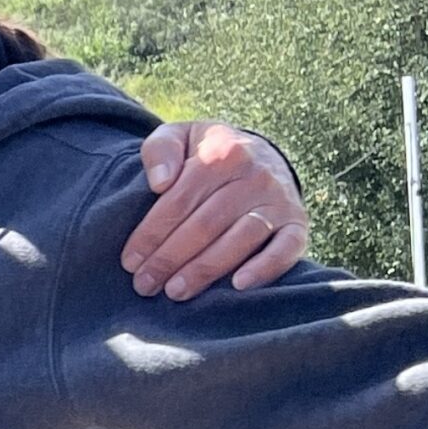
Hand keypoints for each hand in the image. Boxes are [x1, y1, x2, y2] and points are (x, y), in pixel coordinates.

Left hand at [126, 122, 309, 298]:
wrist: (259, 154)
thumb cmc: (205, 153)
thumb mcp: (178, 137)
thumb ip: (160, 150)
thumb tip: (158, 183)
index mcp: (222, 153)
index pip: (179, 200)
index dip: (151, 234)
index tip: (129, 262)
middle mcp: (255, 175)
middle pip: (205, 224)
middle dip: (170, 259)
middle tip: (145, 284)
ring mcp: (279, 200)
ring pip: (240, 239)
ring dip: (205, 270)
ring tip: (175, 291)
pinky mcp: (298, 222)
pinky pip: (288, 248)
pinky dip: (266, 267)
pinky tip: (238, 285)